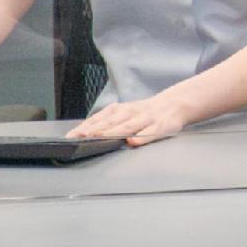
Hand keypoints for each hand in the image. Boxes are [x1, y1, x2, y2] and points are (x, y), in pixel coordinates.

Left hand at [75, 88, 200, 146]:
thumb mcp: (125, 114)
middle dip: (96, 129)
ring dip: (115, 131)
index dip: (85, 127)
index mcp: (121, 110)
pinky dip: (143, 136)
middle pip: (112, 121)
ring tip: (102, 137)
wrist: (176, 104)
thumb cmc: (145, 113)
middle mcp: (132, 112)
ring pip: (129, 125)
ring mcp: (147, 118)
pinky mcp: (162, 125)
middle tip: (81, 137)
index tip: (71, 136)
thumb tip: (82, 134)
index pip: (99, 118)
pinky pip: (152, 131)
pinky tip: (134, 142)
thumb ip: (107, 123)